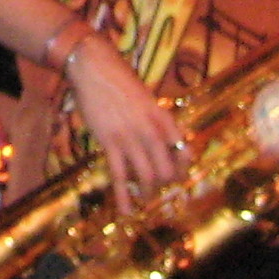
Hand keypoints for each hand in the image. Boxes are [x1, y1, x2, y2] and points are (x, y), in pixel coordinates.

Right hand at [64, 35, 186, 213]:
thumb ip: (154, 119)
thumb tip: (161, 138)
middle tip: (159, 187)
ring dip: (148, 191)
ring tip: (145, 196)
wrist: (94, 67)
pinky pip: (119, 176)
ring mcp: (130, 137)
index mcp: (162, 116)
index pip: (183, 150)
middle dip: (165, 183)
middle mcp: (151, 129)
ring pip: (147, 176)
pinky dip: (124, 196)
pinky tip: (126, 211)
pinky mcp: (109, 142)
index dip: (184, 168)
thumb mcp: (145, 97)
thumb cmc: (118, 79)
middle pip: (167, 168)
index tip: (179, 175)